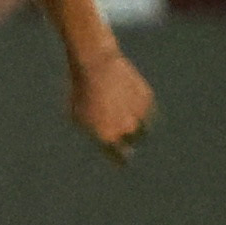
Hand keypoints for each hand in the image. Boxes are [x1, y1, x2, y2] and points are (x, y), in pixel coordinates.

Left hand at [69, 44, 152, 162]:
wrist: (96, 65)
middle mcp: (125, 130)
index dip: (121, 159)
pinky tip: (129, 99)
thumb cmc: (80, 90)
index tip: (122, 159)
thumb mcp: (78, 114)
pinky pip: (147, 112)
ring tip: (125, 116)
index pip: (120, 157)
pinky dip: (141, 110)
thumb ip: (93, 131)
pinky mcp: (147, 101)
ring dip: (137, 127)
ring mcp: (139, 115)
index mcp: (106, 137)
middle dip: (127, 138)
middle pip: (131, 141)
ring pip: (143, 129)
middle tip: (121, 129)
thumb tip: (104, 140)